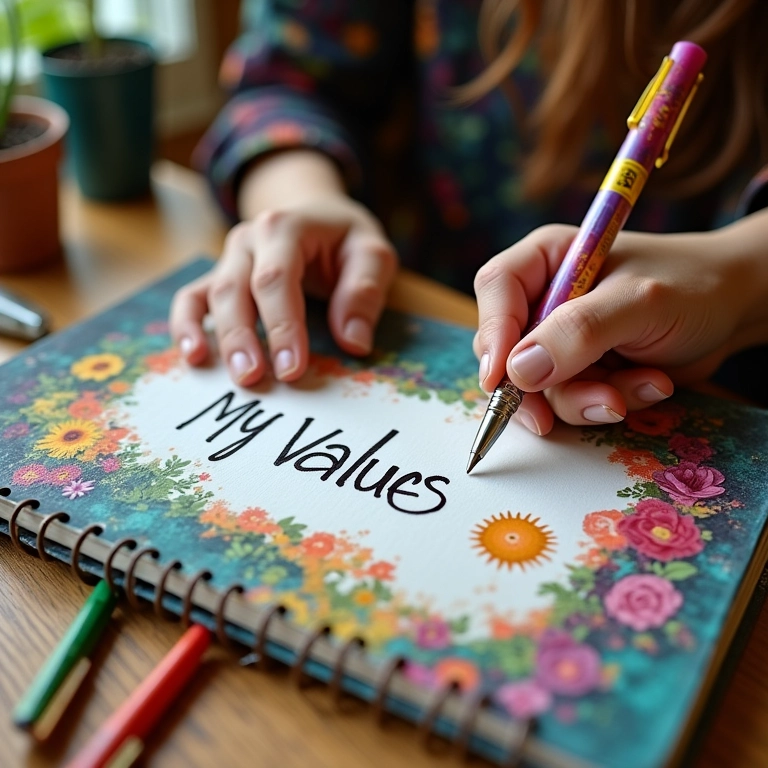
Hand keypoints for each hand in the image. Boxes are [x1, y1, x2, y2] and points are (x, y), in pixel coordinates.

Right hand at [169, 153, 397, 385]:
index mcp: (285, 227)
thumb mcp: (373, 254)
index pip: (276, 279)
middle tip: (255, 380)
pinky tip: (194, 357)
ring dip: (219, 339)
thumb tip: (353, 342)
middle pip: (236, 288)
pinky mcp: (220, 277)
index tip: (293, 369)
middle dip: (244, 338)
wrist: (321, 216)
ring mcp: (230, 258)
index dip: (281, 326)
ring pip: (211, 296)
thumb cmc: (347, 240)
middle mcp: (249, 239)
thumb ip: (365, 292)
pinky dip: (186, 326)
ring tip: (235, 376)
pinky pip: (192, 298)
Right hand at [473, 220, 767, 434]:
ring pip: (540, 387)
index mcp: (548, 259)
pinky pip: (572, 401)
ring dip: (591, 397)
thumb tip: (517, 372)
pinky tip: (651, 384)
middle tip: (581, 405)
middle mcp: (544, 299)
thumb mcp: (638, 302)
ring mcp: (560, 340)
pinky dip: (611, 401)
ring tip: (645, 386)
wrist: (734, 310)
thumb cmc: (692, 286)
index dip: (493, 333)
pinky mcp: (579, 371)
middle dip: (546, 385)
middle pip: (507, 349)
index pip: (497, 289)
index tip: (501, 378)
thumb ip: (579, 332)